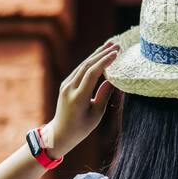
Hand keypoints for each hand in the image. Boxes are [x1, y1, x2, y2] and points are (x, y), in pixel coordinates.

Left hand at [44, 40, 117, 156]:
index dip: (104, 62)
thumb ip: (104, 95)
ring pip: (82, 65)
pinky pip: (79, 70)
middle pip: (87, 66)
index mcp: (78, 98)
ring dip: (96, 54)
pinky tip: (99, 56)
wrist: (60, 133)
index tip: (116, 53)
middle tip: (116, 45)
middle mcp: (69, 88)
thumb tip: (112, 79)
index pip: (92, 74)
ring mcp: (65, 85)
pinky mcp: (65, 84)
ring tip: (110, 45)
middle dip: (102, 54)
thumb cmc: (81, 127)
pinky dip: (91, 61)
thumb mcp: (96, 114)